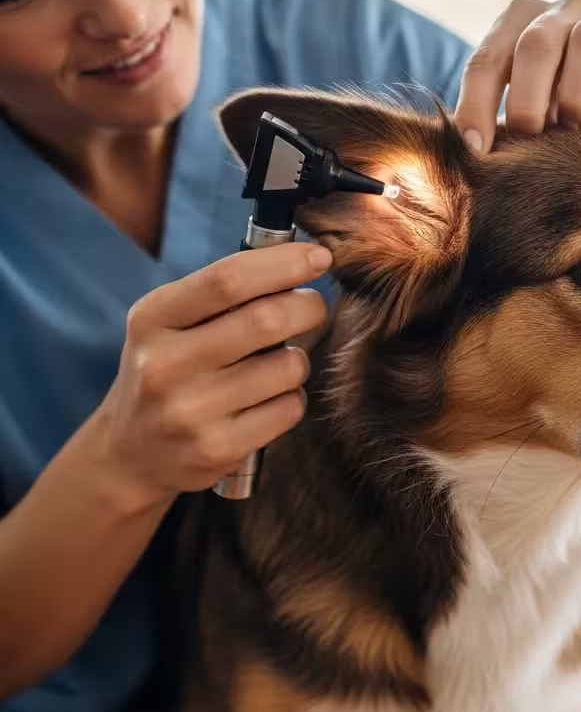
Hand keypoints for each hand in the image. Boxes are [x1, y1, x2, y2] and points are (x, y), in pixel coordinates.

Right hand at [83, 243, 331, 511]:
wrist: (129, 455)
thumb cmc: (169, 368)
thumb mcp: (172, 321)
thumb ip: (225, 290)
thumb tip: (301, 257)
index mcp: (153, 318)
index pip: (228, 279)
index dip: (284, 263)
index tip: (320, 255)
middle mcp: (164, 365)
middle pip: (266, 320)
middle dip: (307, 306)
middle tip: (312, 306)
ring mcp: (189, 412)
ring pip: (288, 367)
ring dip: (297, 358)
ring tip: (277, 363)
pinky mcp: (216, 450)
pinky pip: (289, 408)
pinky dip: (292, 398)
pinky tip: (267, 400)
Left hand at [453, 0, 580, 152]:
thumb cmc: (560, 116)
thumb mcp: (522, 115)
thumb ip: (492, 122)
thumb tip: (458, 152)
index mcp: (522, 24)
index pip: (489, 57)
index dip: (477, 104)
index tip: (475, 149)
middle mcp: (566, 14)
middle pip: (537, 41)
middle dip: (528, 96)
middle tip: (530, 136)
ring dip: (576, 94)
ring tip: (574, 131)